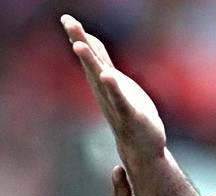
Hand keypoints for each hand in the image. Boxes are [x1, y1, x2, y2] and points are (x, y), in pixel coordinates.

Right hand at [61, 14, 165, 160]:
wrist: (141, 150)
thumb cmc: (129, 115)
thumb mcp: (116, 84)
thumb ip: (104, 64)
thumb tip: (89, 41)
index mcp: (104, 84)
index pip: (92, 56)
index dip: (80, 37)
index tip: (67, 17)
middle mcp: (106, 93)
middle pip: (91, 64)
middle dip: (80, 42)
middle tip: (67, 21)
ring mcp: (116, 105)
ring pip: (101, 81)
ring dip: (90, 63)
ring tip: (79, 45)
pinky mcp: (131, 118)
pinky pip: (120, 101)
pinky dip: (113, 89)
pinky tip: (108, 76)